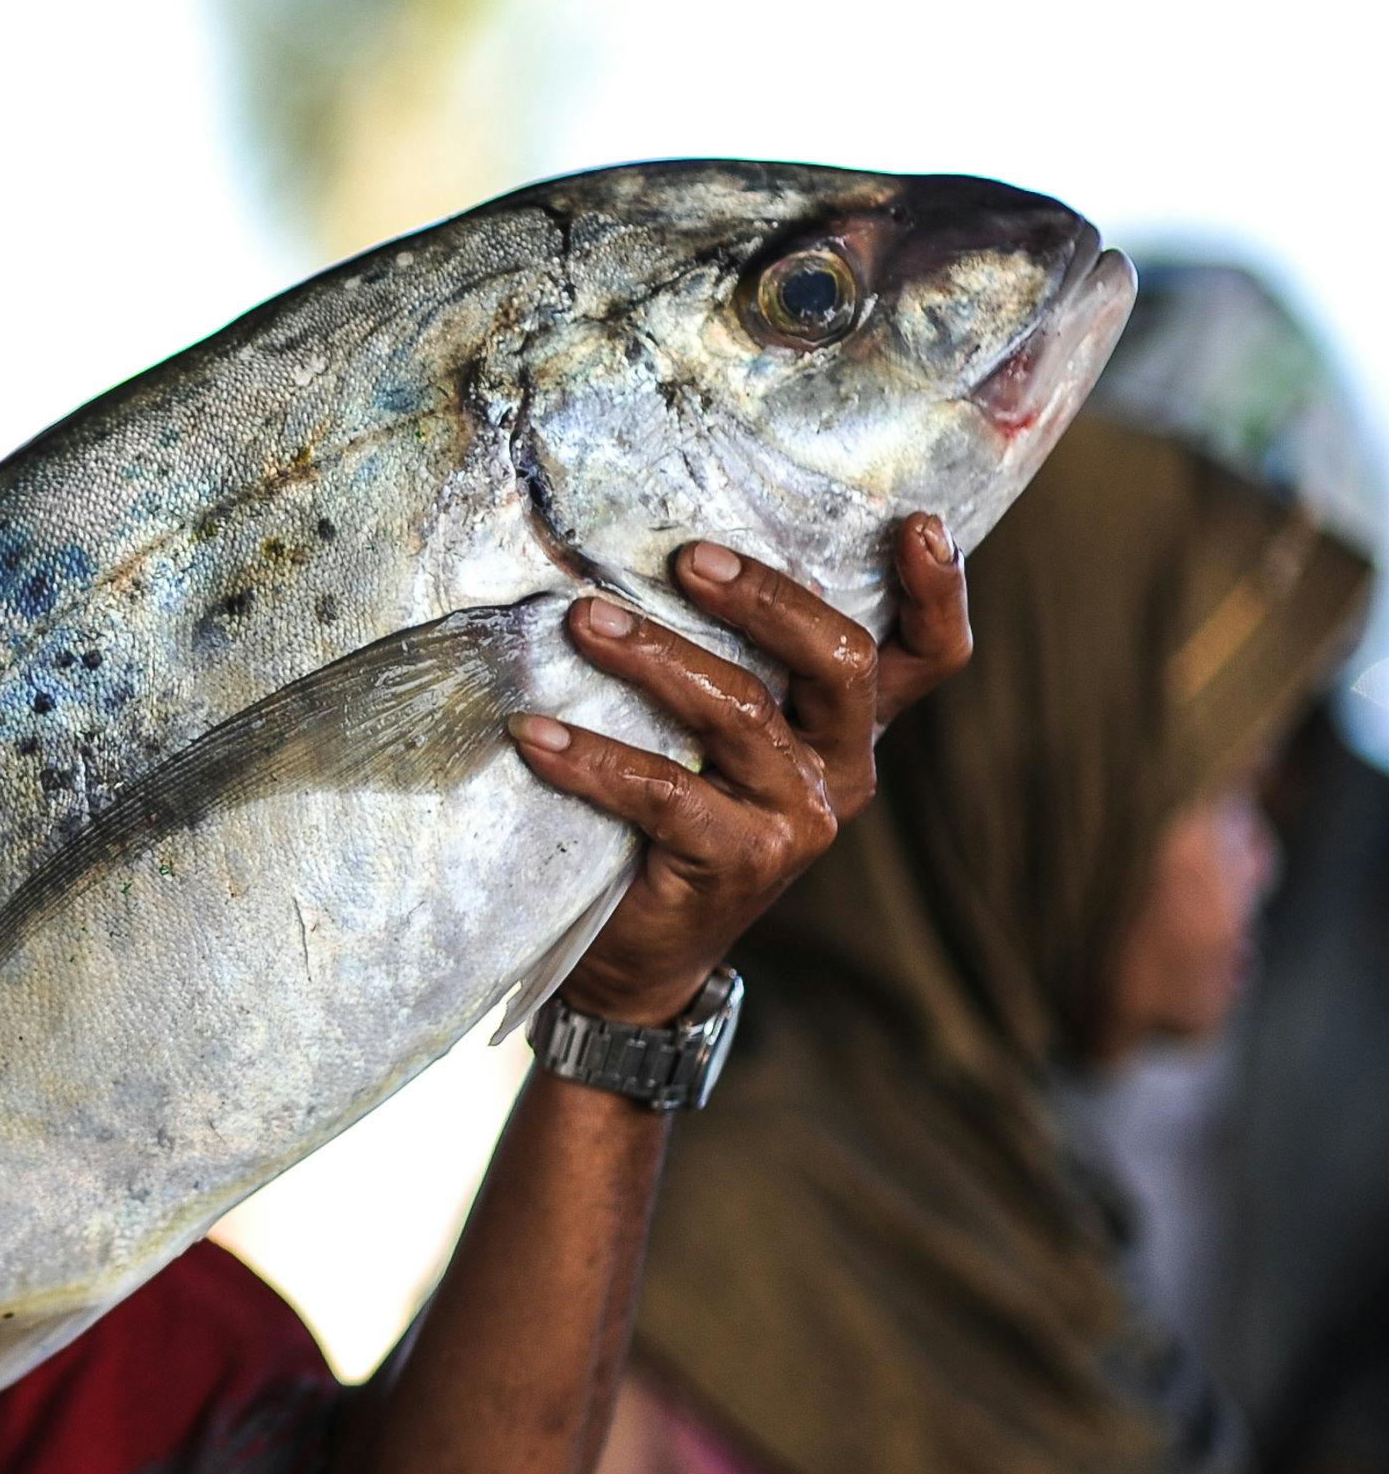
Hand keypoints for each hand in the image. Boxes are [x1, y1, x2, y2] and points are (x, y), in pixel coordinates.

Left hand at [508, 514, 972, 1027]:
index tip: (919, 524)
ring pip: (740, 712)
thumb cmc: (670, 812)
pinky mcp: (738, 862)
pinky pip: (663, 791)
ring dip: (654, 658)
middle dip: (766, 599)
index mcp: (846, 725)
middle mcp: (840, 768)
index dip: (937, 593)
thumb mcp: (713, 731)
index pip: (926, 655)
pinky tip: (535, 735)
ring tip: (584, 622)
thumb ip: (722, 658)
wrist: (641, 949)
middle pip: (838, 662)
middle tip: (688, 558)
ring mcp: (797, 820)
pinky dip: (590, 757)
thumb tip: (649, 549)